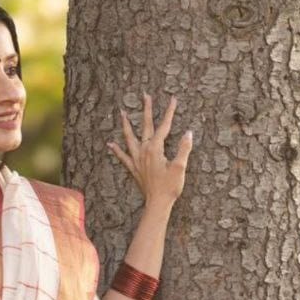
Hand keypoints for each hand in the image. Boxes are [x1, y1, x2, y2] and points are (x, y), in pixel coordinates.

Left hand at [107, 91, 192, 206]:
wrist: (158, 204)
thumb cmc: (170, 187)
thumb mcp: (180, 167)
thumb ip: (184, 148)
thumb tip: (189, 133)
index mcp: (155, 149)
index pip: (164, 126)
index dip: (169, 112)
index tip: (173, 99)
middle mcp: (144, 152)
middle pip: (145, 126)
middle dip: (146, 110)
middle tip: (145, 95)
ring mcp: (137, 160)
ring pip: (130, 138)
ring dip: (126, 125)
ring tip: (122, 113)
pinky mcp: (134, 169)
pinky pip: (123, 157)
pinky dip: (117, 150)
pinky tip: (110, 144)